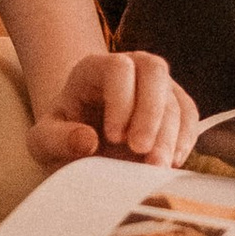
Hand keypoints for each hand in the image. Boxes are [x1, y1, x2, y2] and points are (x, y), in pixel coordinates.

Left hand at [29, 49, 198, 169]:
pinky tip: (172, 161)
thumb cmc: (62, 138)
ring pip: (174, 97)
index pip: (118, 68)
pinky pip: (189, 115)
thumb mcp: (44, 141)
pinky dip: (185, 138)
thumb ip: (57, 140)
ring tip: (155, 167)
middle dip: (151, 113)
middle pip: (154, 71)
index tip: (113, 137)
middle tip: (141, 151)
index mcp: (94, 69)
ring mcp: (156, 86)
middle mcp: (130, 68)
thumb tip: (87, 140)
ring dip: (169, 134)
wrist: (81, 143)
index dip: (121, 100)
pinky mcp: (174, 106)